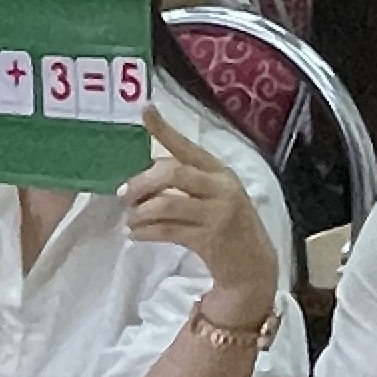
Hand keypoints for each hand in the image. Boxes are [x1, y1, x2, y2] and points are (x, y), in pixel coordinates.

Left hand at [124, 110, 275, 308]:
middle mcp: (222, 188)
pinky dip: (147, 232)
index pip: (188, 146)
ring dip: (141, 212)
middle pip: (174, 173)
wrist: (253, 266)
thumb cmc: (228, 227)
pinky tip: (136, 234)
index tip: (145, 111)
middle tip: (124, 195)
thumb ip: (188, 182)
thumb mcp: (215, 196)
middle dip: (143, 182)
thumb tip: (144, 174)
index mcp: (220, 172)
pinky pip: (168, 231)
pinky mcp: (210, 240)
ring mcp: (218, 213)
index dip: (165, 130)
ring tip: (129, 221)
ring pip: (168, 203)